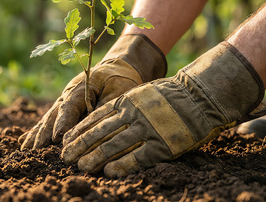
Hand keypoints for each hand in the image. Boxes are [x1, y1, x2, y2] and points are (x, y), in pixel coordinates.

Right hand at [19, 34, 166, 149]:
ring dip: (36, 135)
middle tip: (35, 151)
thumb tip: (94, 128)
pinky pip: (47, 121)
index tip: (57, 138)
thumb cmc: (119, 80)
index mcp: (81, 88)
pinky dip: (36, 132)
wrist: (113, 68)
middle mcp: (67, 95)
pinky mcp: (61, 108)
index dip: (63, 122)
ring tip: (25, 150)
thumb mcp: (119, 91)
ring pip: (46, 119)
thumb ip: (106, 108)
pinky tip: (23, 143)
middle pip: (52, 115)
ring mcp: (62, 101)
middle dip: (43, 134)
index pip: (70, 106)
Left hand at [61, 42, 265, 177]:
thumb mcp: (142, 93)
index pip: (95, 118)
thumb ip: (124, 105)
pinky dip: (122, 165)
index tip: (65, 141)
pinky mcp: (161, 144)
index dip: (79, 131)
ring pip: (113, 145)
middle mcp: (132, 115)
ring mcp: (146, 129)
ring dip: (95, 157)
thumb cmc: (170, 95)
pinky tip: (109, 172)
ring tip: (81, 167)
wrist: (200, 96)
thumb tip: (104, 118)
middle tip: (65, 157)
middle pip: (99, 132)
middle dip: (80, 146)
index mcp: (126, 101)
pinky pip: (138, 156)